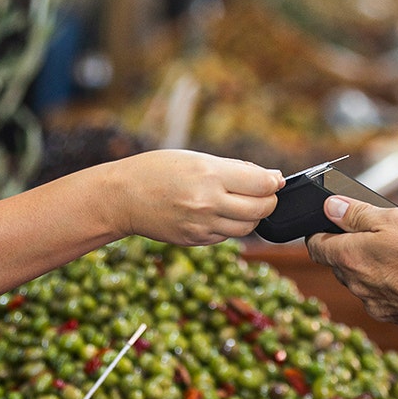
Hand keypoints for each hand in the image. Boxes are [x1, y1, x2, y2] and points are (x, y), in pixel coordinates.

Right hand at [110, 150, 284, 245]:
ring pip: (247, 227)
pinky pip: (227, 235)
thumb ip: (234, 169)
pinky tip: (220, 212)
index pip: (261, 184)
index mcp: (209, 175)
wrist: (122, 197)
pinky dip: (231, 225)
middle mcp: (208, 202)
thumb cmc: (157, 170)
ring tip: (243, 203)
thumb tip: (269, 177)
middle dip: (269, 201)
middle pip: (260, 208)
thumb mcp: (195, 158)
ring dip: (253, 215)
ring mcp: (202, 225)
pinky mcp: (196, 240)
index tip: (275, 179)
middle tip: (266, 192)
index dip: (274, 182)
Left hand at [305, 195, 397, 334]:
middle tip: (372, 234)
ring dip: (368, 266)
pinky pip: (376, 295)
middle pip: (337, 262)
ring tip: (396, 253)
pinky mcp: (387, 314)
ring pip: (358, 280)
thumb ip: (356, 213)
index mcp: (348, 256)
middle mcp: (353, 283)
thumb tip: (330, 207)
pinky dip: (385, 284)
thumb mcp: (391, 219)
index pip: (315, 245)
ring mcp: (370, 301)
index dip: (319, 232)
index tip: (330, 224)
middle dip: (347, 248)